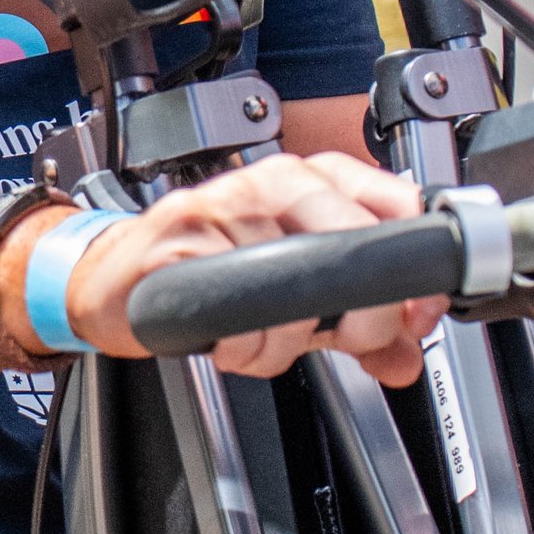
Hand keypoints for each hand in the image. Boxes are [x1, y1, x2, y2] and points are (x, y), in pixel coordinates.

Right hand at [15, 150, 442, 384]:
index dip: (414, 270)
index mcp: (312, 179)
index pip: (394, 202)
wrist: (115, 276)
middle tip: (343, 338)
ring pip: (296, 293)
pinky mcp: (185, 238)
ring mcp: (228, 203)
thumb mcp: (297, 298)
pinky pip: (242, 315)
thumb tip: (407, 354)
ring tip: (264, 338)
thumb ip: (357, 323)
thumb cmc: (207, 270)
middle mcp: (274, 180)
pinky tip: (230, 339)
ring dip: (286, 341)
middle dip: (361, 317)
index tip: (418, 311)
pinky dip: (245, 348)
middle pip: (353, 248)